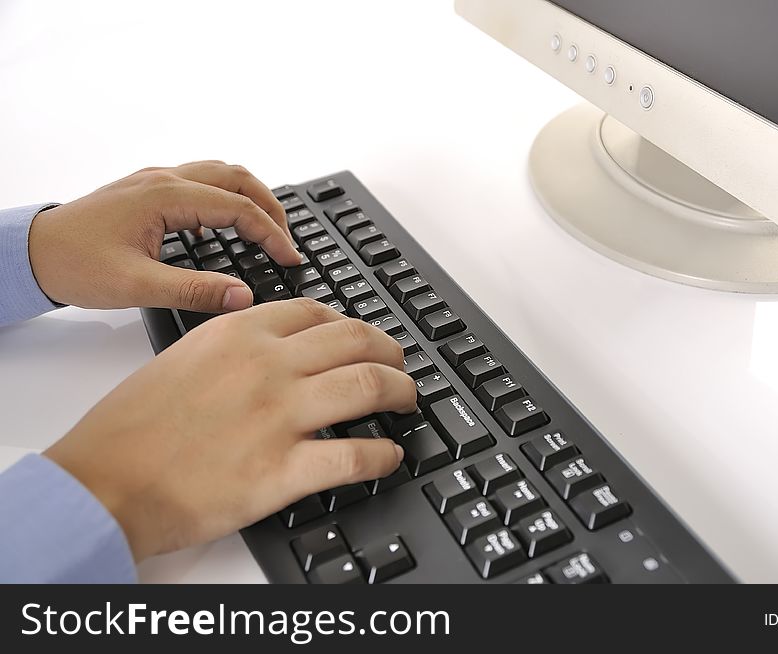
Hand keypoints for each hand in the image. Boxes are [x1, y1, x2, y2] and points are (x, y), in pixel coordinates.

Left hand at [28, 161, 300, 312]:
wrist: (31, 252)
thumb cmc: (75, 264)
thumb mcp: (137, 286)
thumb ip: (195, 290)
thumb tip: (242, 296)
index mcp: (165, 196)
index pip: (238, 207)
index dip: (271, 234)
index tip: (289, 259)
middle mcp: (164, 179)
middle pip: (238, 177)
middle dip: (271, 207)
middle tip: (286, 241)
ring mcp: (157, 180)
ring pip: (222, 173)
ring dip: (251, 197)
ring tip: (267, 230)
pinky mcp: (150, 190)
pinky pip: (203, 182)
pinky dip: (227, 198)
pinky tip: (225, 229)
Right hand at [44, 299, 414, 560]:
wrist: (101, 481)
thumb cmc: (129, 427)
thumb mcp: (182, 359)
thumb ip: (234, 349)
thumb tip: (274, 355)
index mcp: (239, 333)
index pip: (318, 313)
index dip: (352, 325)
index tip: (362, 339)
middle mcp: (267, 366)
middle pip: (357, 342)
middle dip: (389, 352)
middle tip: (398, 367)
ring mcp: (279, 416)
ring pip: (369, 386)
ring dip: (400, 393)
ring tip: (405, 401)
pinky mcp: (283, 469)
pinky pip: (357, 455)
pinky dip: (384, 455)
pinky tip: (389, 456)